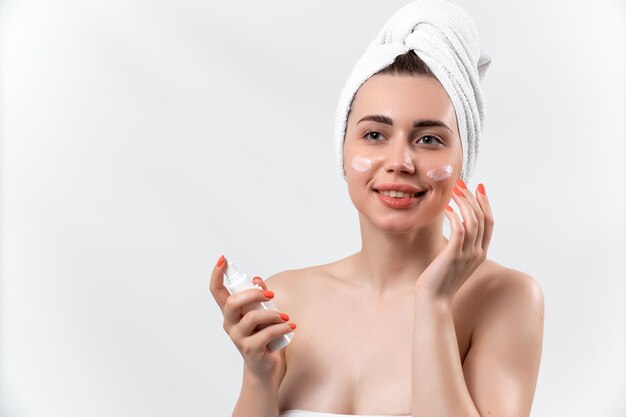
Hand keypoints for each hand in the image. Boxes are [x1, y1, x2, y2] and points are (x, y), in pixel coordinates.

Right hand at [209, 255, 294, 382]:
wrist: (265, 368)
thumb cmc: (263, 338)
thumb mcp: (262, 314)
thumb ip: (260, 297)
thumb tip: (258, 280)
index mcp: (231, 313)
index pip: (217, 291)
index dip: (217, 275)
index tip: (222, 260)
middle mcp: (230, 324)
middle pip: (233, 302)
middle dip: (253, 294)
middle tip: (271, 295)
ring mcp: (238, 338)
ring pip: (252, 317)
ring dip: (273, 314)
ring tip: (286, 317)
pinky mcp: (251, 349)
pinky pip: (267, 334)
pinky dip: (282, 328)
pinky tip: (290, 327)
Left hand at [414, 180, 493, 303]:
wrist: (433, 300)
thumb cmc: (439, 279)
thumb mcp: (453, 258)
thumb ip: (457, 244)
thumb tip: (453, 224)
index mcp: (480, 252)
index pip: (489, 222)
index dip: (485, 203)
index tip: (479, 187)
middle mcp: (477, 253)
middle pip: (482, 218)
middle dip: (473, 198)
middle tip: (461, 184)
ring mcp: (467, 255)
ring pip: (473, 222)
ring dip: (464, 203)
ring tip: (453, 192)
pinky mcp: (453, 256)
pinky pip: (459, 231)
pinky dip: (455, 216)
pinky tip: (447, 208)